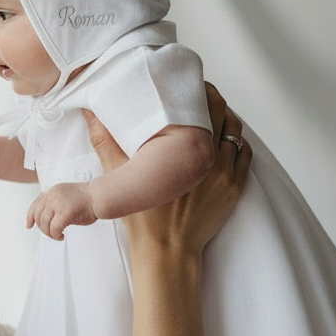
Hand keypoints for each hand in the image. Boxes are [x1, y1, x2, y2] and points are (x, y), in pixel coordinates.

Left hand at [26, 182, 97, 240]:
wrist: (99, 196)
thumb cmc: (87, 198)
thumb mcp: (65, 196)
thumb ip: (55, 203)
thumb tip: (47, 218)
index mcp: (52, 191)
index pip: (36, 204)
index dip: (30, 216)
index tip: (29, 224)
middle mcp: (52, 195)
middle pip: (38, 216)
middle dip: (43, 228)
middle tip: (51, 233)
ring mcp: (57, 203)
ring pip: (44, 224)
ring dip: (50, 233)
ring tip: (58, 235)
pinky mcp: (65, 212)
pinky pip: (54, 229)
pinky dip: (56, 235)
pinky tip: (61, 236)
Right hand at [83, 81, 251, 259]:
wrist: (166, 251)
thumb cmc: (144, 217)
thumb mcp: (119, 176)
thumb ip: (105, 141)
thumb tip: (91, 113)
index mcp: (184, 151)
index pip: (202, 106)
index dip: (198, 90)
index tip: (188, 84)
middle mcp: (210, 158)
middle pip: (222, 113)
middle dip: (213, 99)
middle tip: (199, 92)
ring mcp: (226, 174)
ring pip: (235, 132)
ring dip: (227, 118)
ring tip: (213, 112)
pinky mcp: (235, 188)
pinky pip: (244, 154)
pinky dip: (237, 141)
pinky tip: (225, 138)